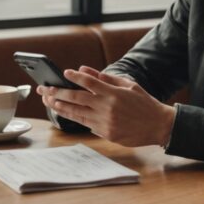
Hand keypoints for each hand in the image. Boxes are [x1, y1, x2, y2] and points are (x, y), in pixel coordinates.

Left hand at [37, 66, 175, 147]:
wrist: (158, 126)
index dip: (74, 77)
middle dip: (57, 93)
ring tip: (48, 101)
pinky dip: (74, 117)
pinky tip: (64, 112)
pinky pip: (86, 124)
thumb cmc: (144, 103)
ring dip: (60, 107)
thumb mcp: (129, 85)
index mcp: (113, 93)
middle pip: (76, 98)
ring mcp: (105, 122)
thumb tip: (85, 70)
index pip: (88, 82)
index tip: (64, 73)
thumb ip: (106, 77)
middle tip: (44, 89)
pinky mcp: (106, 133)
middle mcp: (107, 107)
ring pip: (76, 113)